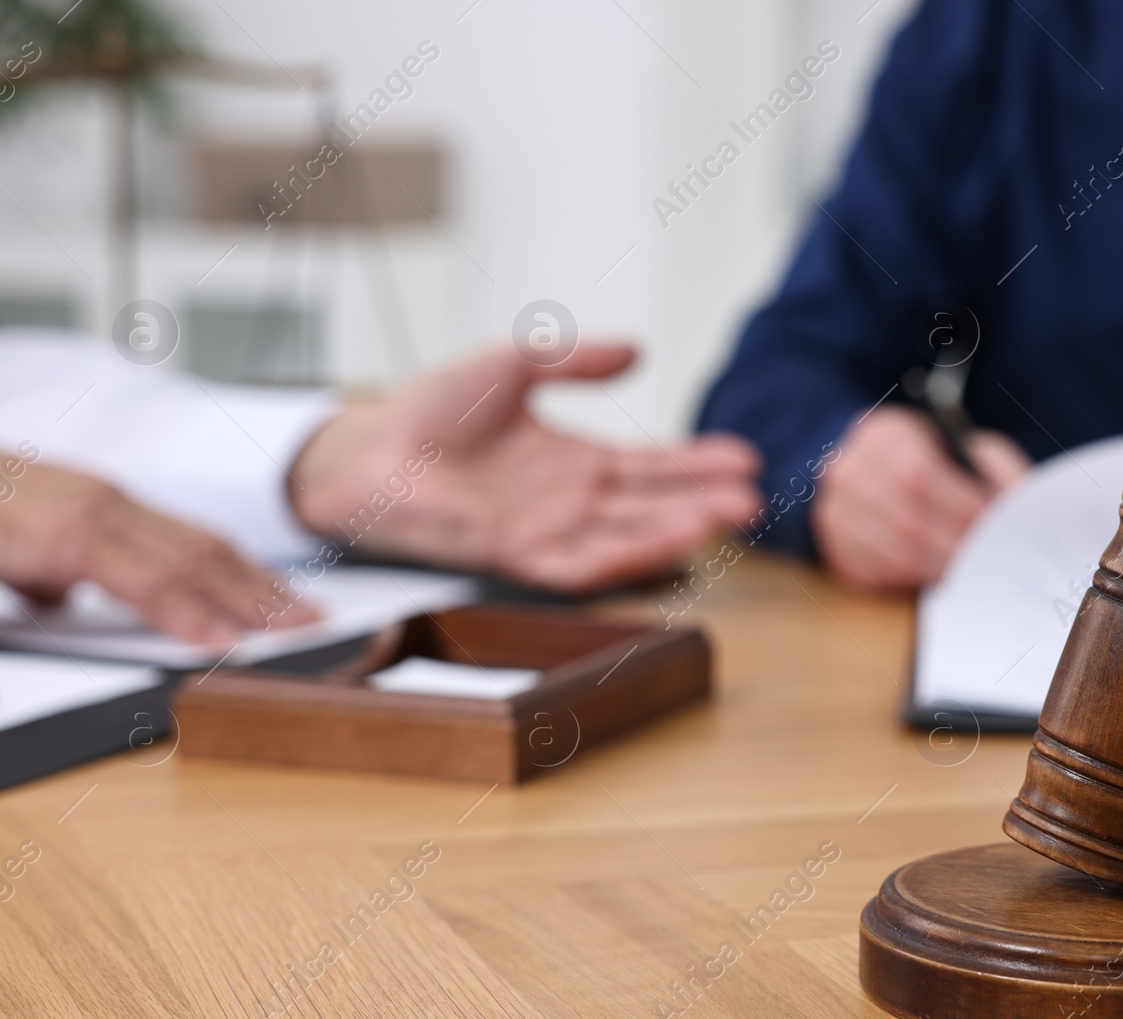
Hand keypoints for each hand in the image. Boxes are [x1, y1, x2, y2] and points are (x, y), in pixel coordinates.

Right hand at [0, 437, 314, 641]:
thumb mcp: (17, 546)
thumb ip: (50, 569)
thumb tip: (59, 595)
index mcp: (109, 506)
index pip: (198, 542)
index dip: (250, 573)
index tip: (288, 603)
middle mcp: (114, 503)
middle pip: (211, 550)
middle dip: (268, 588)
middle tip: (315, 622)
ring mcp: (95, 513)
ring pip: (192, 560)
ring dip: (247, 599)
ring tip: (290, 631)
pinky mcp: (67, 535)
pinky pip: (141, 578)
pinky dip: (185, 608)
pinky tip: (217, 636)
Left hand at [287, 344, 762, 592]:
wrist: (367, 448)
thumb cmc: (430, 409)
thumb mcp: (514, 364)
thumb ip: (574, 359)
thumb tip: (639, 352)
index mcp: (575, 462)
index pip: (651, 467)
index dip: (697, 463)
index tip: (744, 457)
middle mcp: (570, 501)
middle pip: (651, 505)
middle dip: (703, 502)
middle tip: (754, 498)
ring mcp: (546, 530)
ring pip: (626, 536)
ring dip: (676, 530)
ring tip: (726, 517)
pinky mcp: (515, 553)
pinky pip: (579, 561)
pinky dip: (623, 554)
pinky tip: (662, 543)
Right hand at [811, 405, 1028, 591]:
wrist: (883, 474)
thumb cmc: (938, 463)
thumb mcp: (969, 448)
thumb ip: (995, 467)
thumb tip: (1017, 504)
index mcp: (884, 433)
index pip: (917, 472)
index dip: (957, 504)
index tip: (989, 524)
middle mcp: (848, 467)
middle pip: (905, 516)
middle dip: (952, 543)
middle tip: (984, 557)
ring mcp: (834, 508)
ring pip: (890, 550)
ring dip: (936, 568)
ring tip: (968, 572)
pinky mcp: (834, 545)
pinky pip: (873, 573)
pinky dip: (910, 581)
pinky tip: (936, 578)